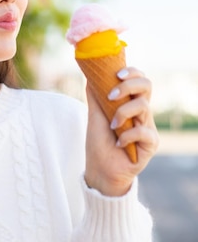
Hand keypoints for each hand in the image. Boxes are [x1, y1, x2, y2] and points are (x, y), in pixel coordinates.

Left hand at [84, 67, 159, 196]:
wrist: (100, 169)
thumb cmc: (99, 142)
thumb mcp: (94, 116)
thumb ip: (95, 96)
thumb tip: (90, 75)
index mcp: (131, 103)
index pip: (140, 80)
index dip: (132, 72)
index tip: (117, 73)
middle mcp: (142, 113)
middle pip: (147, 86)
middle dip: (128, 86)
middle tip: (111, 96)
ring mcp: (148, 127)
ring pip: (143, 107)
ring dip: (122, 113)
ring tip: (111, 125)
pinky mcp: (150, 144)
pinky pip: (143, 132)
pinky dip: (126, 135)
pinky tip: (117, 143)